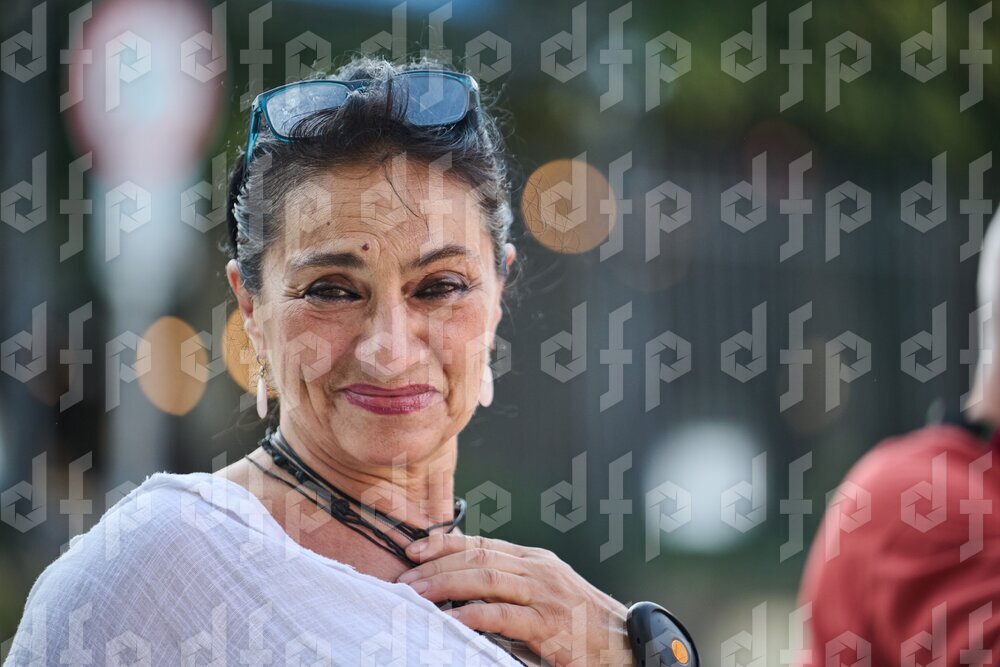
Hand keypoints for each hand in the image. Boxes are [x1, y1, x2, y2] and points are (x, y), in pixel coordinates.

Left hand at [395, 533, 634, 666]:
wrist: (626, 644)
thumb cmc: (580, 624)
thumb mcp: (544, 594)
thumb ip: (511, 587)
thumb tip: (464, 589)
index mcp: (534, 559)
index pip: (481, 543)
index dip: (444, 544)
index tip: (413, 550)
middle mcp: (537, 570)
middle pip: (477, 558)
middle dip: (435, 567)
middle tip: (404, 580)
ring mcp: (544, 595)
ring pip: (485, 580)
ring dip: (444, 586)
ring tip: (416, 597)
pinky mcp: (549, 625)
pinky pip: (503, 616)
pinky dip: (474, 616)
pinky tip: (451, 621)